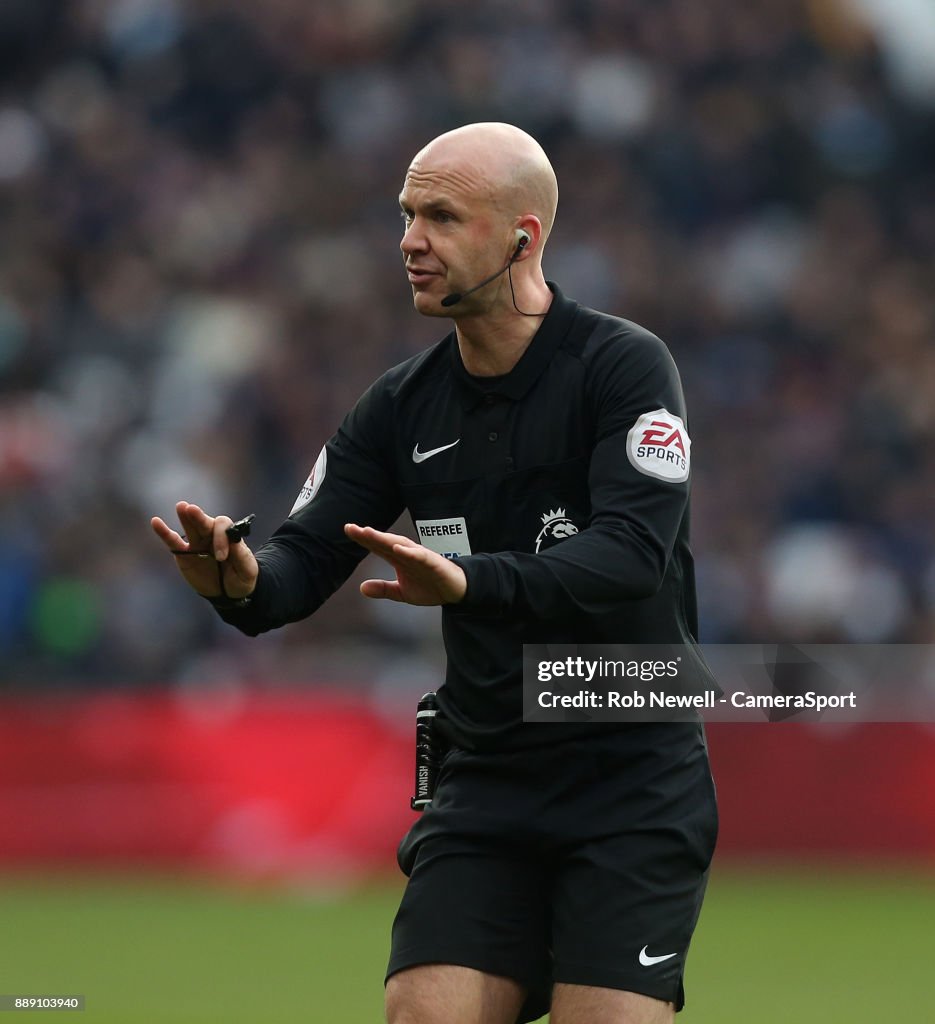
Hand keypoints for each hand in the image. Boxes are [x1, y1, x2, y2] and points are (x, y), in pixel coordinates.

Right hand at [151, 501, 257, 598]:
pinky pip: (173, 543)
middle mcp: (212, 536)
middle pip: (205, 522)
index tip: (221, 556)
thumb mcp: (247, 569)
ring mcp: (197, 544)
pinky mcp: (184, 555)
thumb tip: (233, 539)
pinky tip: (156, 522)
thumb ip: (241, 554)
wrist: (230, 593)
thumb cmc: (241, 578)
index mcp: (229, 537)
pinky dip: (164, 533)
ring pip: (190, 528)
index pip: (223, 527)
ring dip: (185, 517)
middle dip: (199, 517)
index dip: (221, 538)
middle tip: (192, 509)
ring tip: (181, 506)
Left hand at [344, 524, 466, 605]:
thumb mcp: (402, 592)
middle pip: (385, 542)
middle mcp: (407, 554)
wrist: (456, 591)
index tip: (348, 529)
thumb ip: (383, 589)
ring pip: (400, 544)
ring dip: (384, 538)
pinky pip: (420, 556)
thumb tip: (362, 588)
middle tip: (351, 527)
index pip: (378, 546)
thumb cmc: (430, 586)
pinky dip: (409, 551)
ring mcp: (420, 557)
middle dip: (369, 535)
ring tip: (368, 533)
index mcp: (399, 559)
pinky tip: (397, 547)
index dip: (363, 538)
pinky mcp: (433, 563)